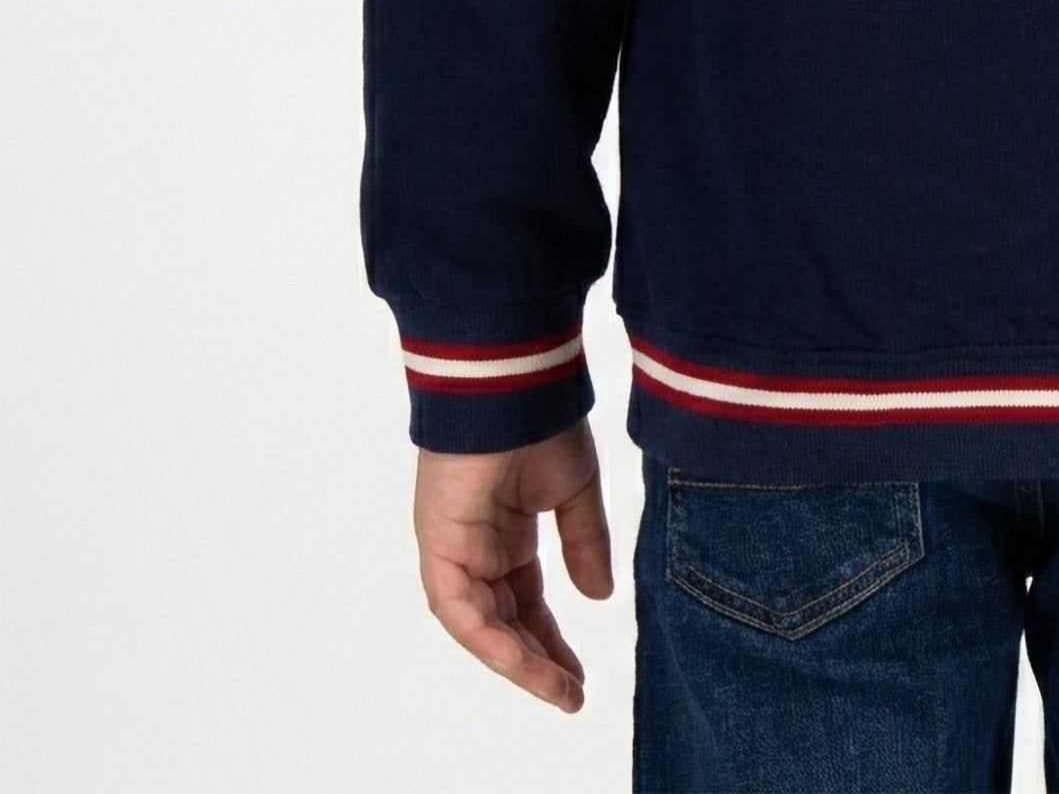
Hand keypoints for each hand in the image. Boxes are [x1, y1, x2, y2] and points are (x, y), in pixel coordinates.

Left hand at [413, 420, 614, 712]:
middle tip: (570, 694)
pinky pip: (460, 608)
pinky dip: (489, 638)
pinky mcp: (439, 545)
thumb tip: (598, 596)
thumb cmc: (544, 424)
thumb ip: (585, 545)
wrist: (514, 385)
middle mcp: (477, 548)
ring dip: (517, 660)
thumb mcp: (577, 492)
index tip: (579, 675)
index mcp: (507, 533)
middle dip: (537, 661)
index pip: (526, 602)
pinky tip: (522, 659)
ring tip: (556, 688)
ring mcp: (454, 548)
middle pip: (505, 622)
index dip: (551, 640)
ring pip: (482, 625)